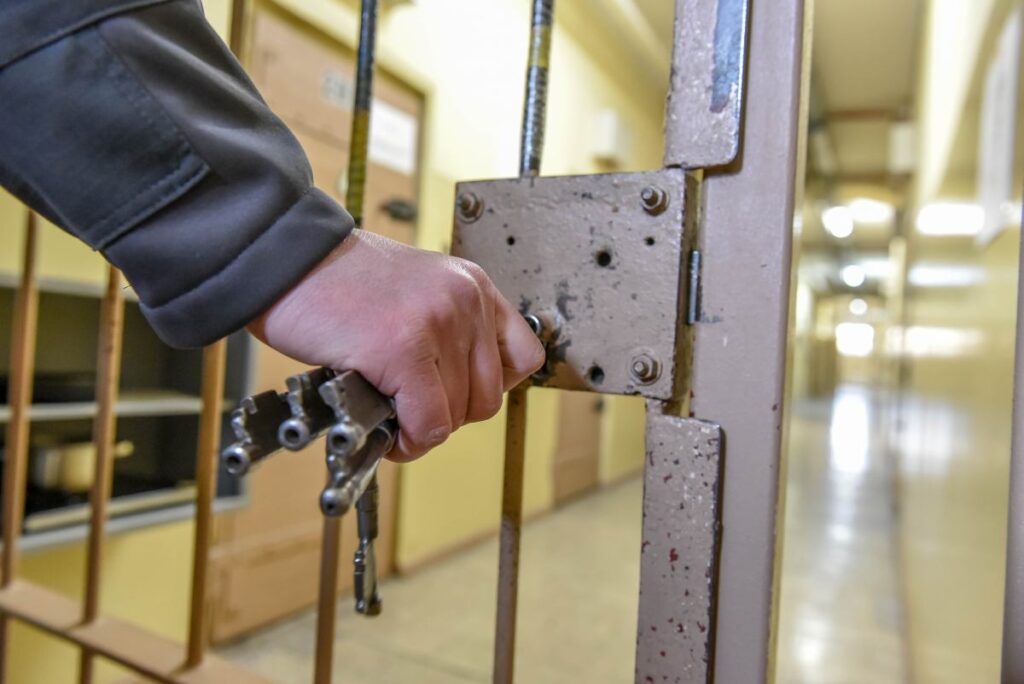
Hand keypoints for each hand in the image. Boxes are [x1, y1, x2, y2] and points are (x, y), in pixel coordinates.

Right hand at [247, 230, 544, 461]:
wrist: (284, 261)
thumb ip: (448, 329)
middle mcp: (464, 301)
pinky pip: (427, 422)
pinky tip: (386, 431)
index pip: (524, 357)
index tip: (455, 394)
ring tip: (390, 416)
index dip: (489, 388)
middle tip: (411, 411)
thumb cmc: (337, 282)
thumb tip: (460, 393)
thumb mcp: (417, 291)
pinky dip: (408, 440)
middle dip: (449, 415)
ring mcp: (437, 323)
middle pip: (488, 397)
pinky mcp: (402, 349)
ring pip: (457, 415)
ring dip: (423, 430)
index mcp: (472, 286)